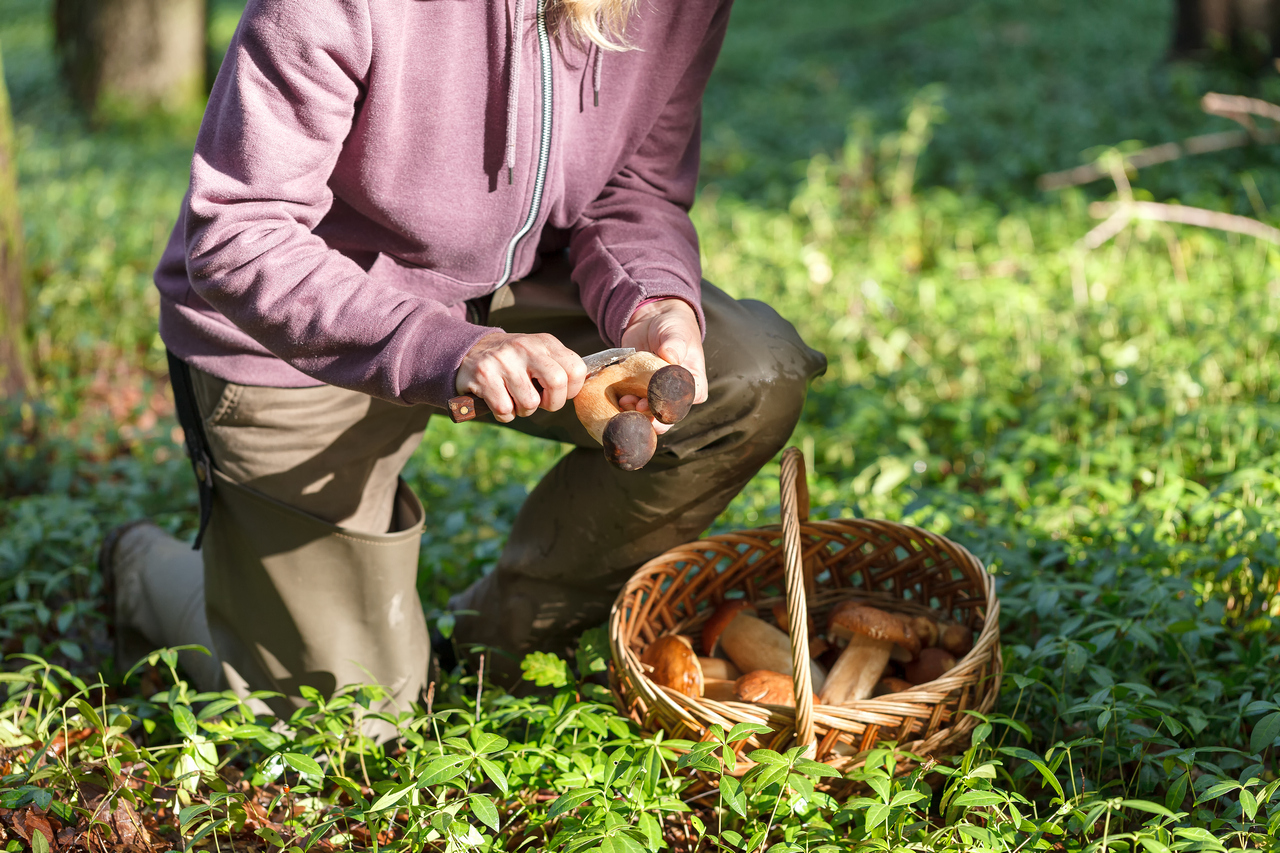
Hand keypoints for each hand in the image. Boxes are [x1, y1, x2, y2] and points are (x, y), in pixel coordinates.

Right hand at [456, 332, 587, 422]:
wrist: (469, 351)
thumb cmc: (513, 361)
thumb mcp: (538, 354)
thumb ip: (560, 367)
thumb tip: (582, 389)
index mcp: (544, 342)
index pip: (576, 369)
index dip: (571, 390)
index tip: (558, 393)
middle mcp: (525, 346)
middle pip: (557, 383)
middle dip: (551, 403)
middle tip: (540, 402)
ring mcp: (503, 360)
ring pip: (530, 403)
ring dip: (523, 410)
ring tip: (515, 399)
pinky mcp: (483, 375)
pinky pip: (505, 410)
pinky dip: (504, 414)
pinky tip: (499, 401)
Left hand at [619, 298, 707, 433]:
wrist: (652, 320)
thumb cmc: (673, 326)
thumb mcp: (676, 332)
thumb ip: (674, 344)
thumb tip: (670, 355)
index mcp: (692, 385)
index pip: (684, 402)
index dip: (669, 407)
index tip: (654, 402)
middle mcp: (675, 396)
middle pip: (665, 416)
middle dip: (649, 416)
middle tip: (635, 406)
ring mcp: (655, 396)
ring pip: (646, 415)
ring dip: (633, 413)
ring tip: (624, 401)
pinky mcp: (637, 392)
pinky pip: (630, 404)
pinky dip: (622, 405)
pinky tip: (616, 400)